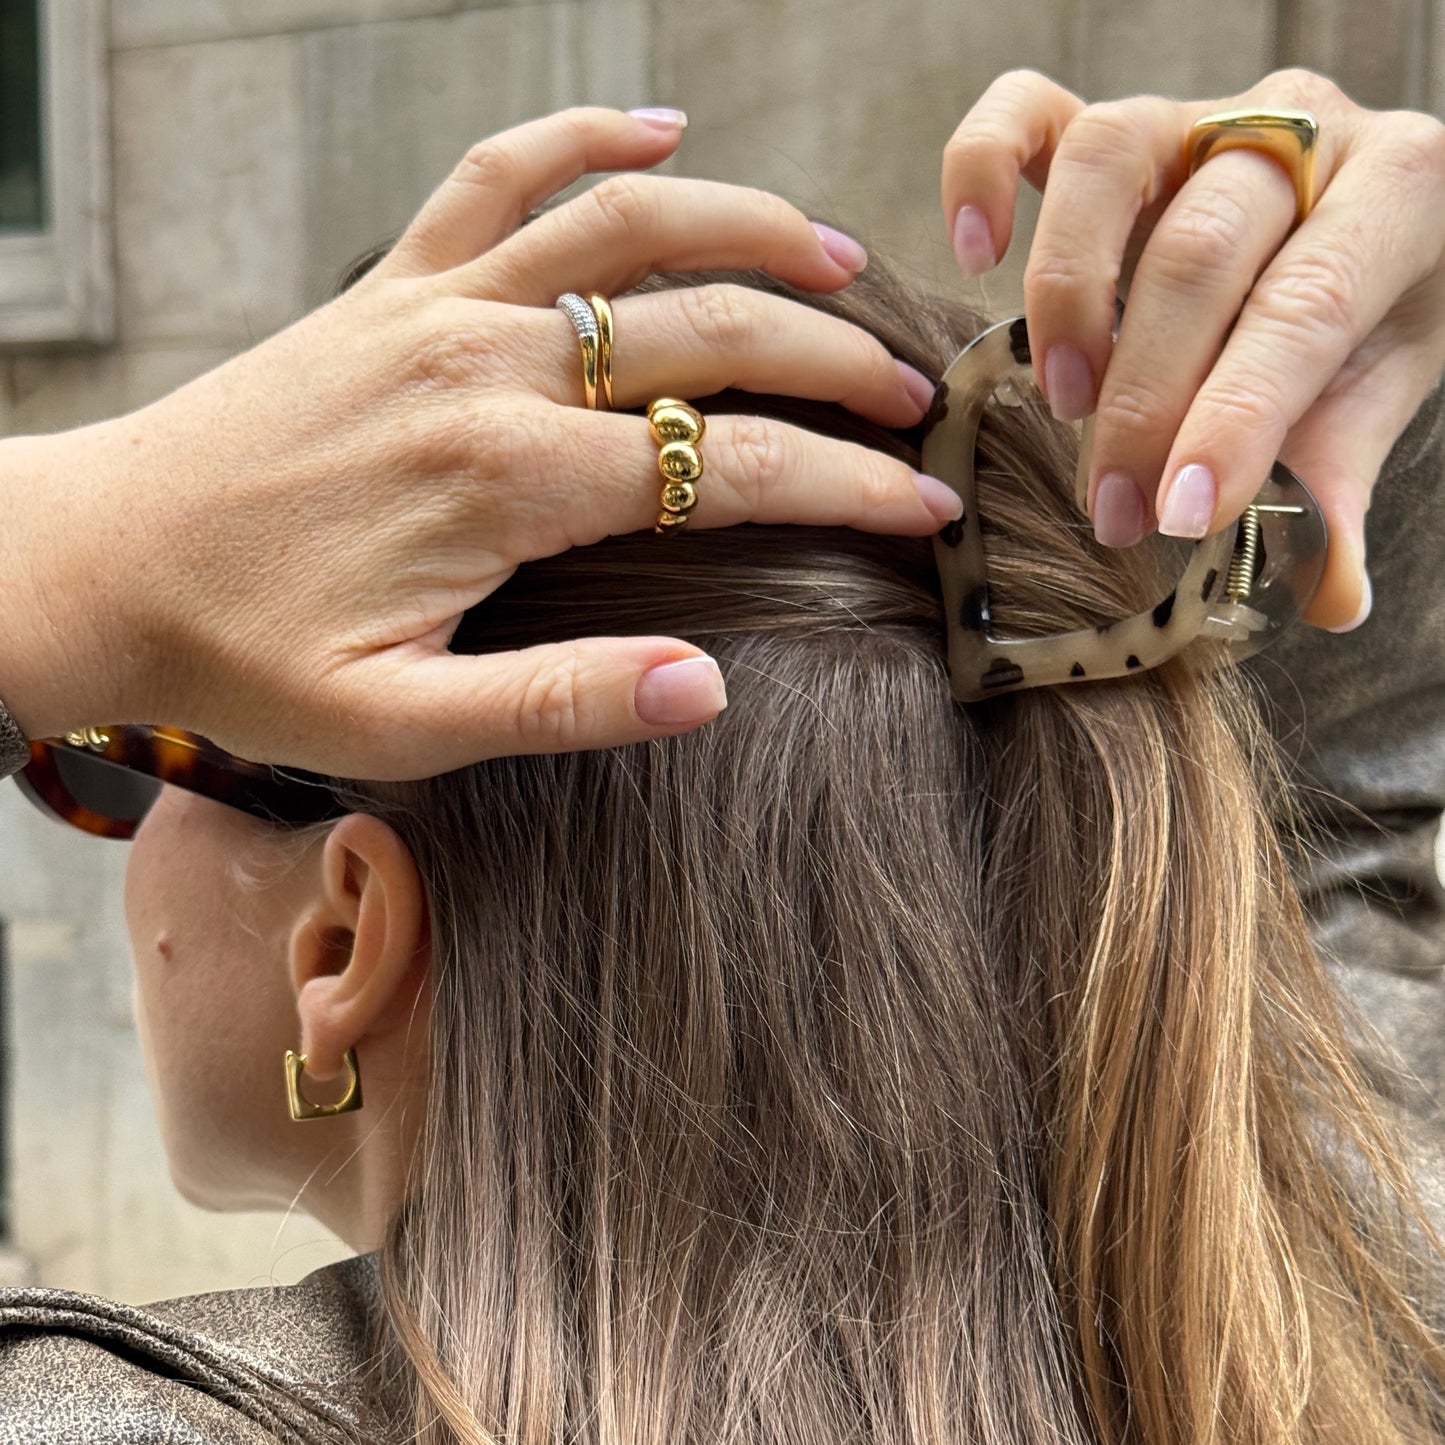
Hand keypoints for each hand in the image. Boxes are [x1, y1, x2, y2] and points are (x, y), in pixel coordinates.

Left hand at [5, 107, 949, 778]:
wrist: (100, 562)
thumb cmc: (245, 657)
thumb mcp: (401, 727)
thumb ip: (560, 708)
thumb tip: (707, 688)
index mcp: (505, 482)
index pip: (728, 466)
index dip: (847, 486)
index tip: (927, 505)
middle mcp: (484, 369)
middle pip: (706, 328)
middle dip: (833, 358)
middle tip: (916, 394)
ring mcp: (435, 308)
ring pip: (625, 225)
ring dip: (749, 224)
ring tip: (844, 255)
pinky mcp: (390, 286)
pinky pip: (499, 177)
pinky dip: (584, 138)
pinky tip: (658, 127)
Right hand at [941, 67, 1444, 629]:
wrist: (1359, 228)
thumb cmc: (1362, 318)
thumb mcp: (1376, 392)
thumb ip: (1342, 481)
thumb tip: (1327, 597)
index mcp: (1400, 190)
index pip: (1305, 304)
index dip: (1236, 417)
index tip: (1181, 515)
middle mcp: (1296, 131)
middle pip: (1201, 250)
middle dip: (1145, 398)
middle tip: (1113, 509)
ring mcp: (1197, 115)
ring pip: (1113, 158)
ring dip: (1070, 296)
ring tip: (1061, 400)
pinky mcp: (1116, 128)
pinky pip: (1030, 111)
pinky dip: (983, 171)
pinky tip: (975, 253)